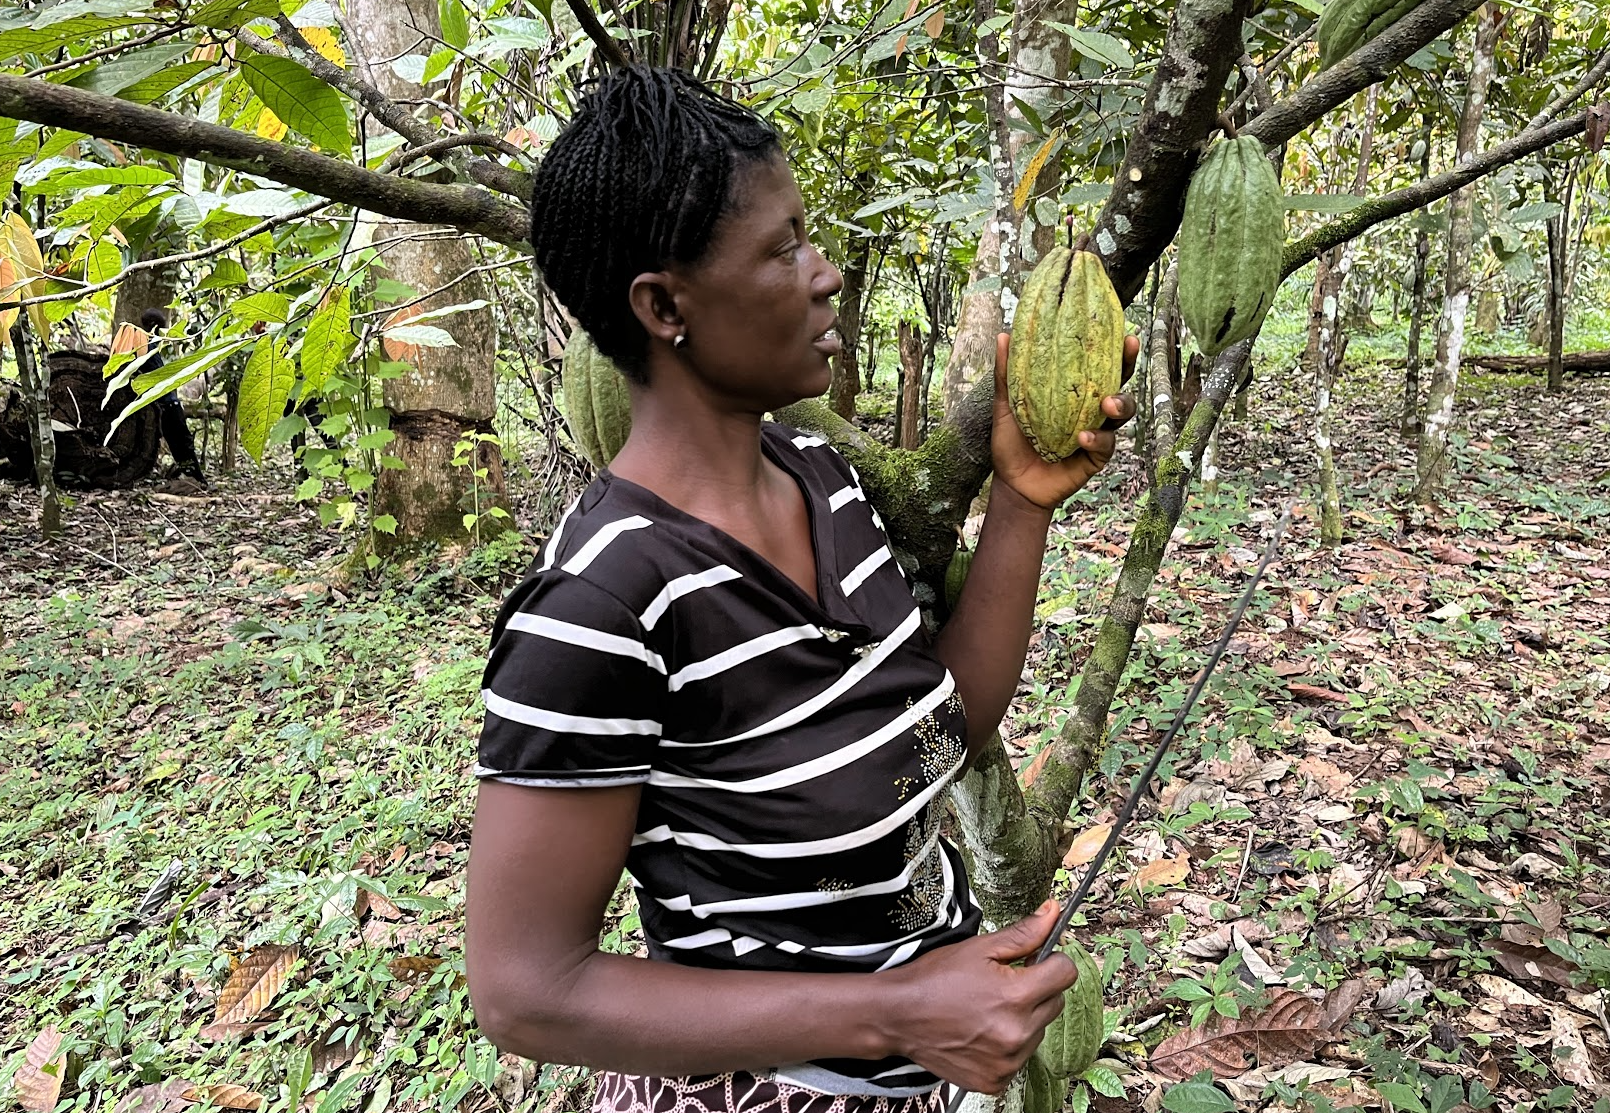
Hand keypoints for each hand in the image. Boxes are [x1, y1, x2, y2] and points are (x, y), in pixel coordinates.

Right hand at [879, 901, 1076, 1092]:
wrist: (898, 1016)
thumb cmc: (935, 979)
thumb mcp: (979, 948)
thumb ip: (1023, 933)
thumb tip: (1053, 912)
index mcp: (1016, 996)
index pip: (1065, 974)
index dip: (1051, 961)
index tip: (1034, 961)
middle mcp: (1017, 1033)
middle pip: (1055, 1003)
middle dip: (1036, 990)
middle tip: (1002, 985)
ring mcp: (1007, 1061)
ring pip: (1038, 1031)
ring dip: (1023, 1019)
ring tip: (988, 1010)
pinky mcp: (996, 1080)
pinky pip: (1019, 1058)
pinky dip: (1007, 1046)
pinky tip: (982, 1032)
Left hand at [990, 332, 1138, 511]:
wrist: (1013, 485)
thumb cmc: (1012, 444)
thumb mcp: (1006, 406)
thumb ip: (1007, 374)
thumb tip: (1003, 336)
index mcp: (1074, 392)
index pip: (1096, 364)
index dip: (1110, 346)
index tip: (1120, 326)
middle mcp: (1091, 408)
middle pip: (1119, 380)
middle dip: (1128, 362)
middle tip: (1130, 346)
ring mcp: (1098, 431)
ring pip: (1123, 411)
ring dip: (1120, 402)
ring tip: (1107, 402)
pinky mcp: (1097, 456)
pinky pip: (1106, 444)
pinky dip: (1097, 439)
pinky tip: (1083, 437)